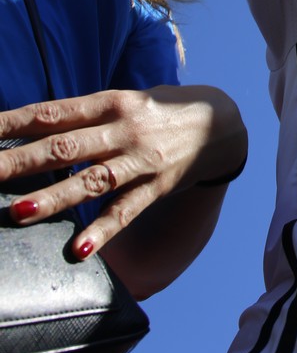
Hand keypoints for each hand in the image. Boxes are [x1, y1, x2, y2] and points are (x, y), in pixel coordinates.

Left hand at [0, 85, 245, 258]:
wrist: (220, 123)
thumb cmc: (159, 112)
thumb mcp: (123, 102)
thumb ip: (84, 117)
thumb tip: (34, 128)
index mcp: (110, 103)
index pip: (53, 113)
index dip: (14, 122)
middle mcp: (122, 130)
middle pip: (64, 147)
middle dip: (19, 161)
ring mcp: (140, 160)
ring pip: (91, 181)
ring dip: (53, 198)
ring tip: (19, 212)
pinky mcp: (156, 187)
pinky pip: (125, 212)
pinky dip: (102, 232)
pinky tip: (80, 250)